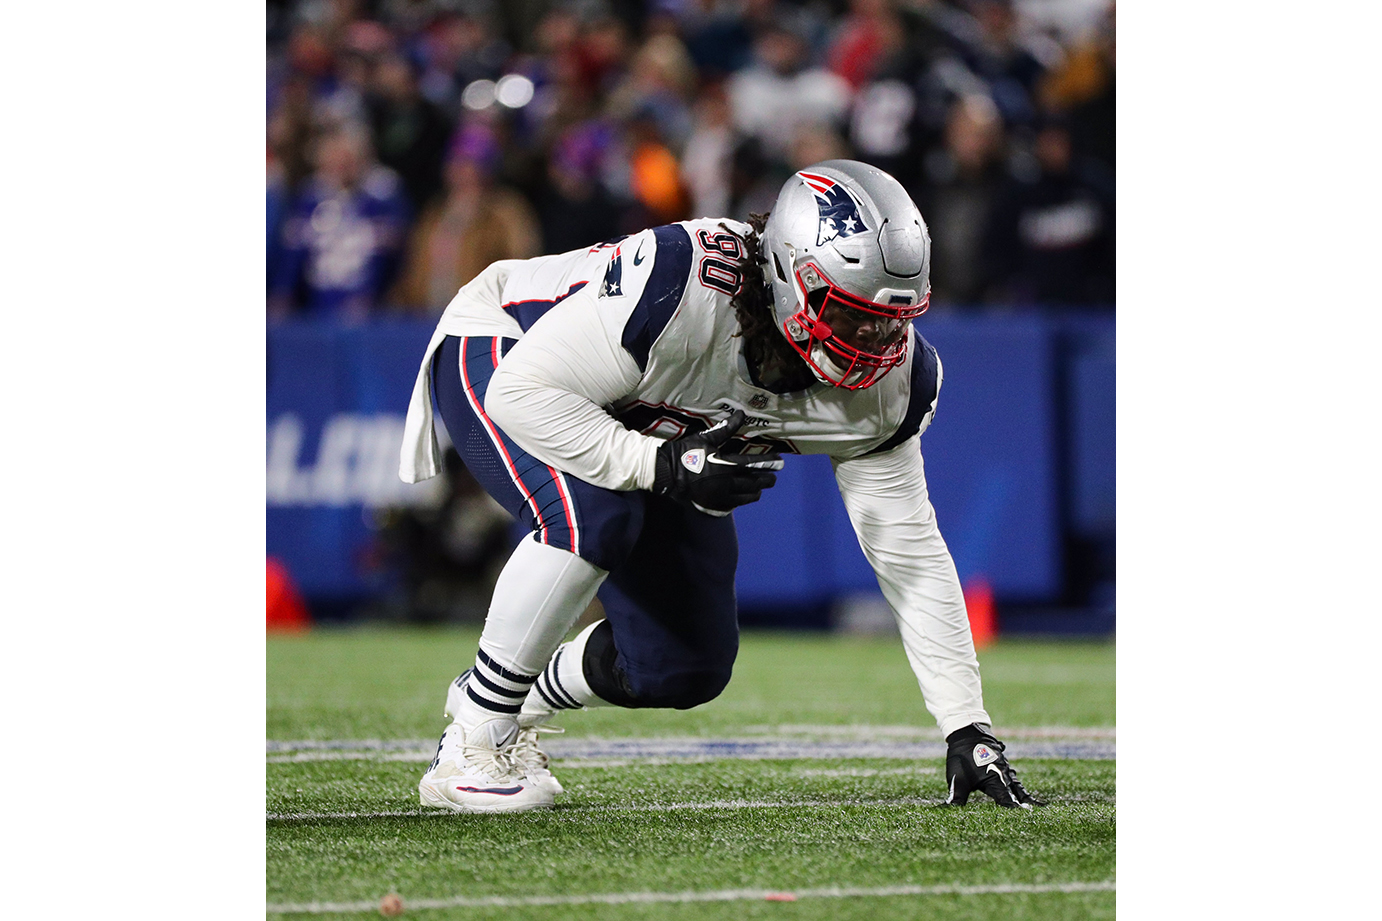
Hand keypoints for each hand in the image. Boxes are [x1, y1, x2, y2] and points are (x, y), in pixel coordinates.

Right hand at [652, 410, 782, 515]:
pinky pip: (735, 505)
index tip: (780, 463)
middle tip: (773, 477)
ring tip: (759, 487)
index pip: (754, 464)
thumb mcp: (706, 439)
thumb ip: (726, 429)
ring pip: (747, 497)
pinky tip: (743, 496)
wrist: (667, 473)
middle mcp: (727, 483)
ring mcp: (721, 496)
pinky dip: (742, 499)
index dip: (768, 463)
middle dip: (766, 480)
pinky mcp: (714, 505)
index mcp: (726, 465)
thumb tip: (741, 414)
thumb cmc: (687, 453)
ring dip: (756, 491)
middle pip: (754, 483)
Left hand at [943, 723, 1043, 808]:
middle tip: (1040, 814)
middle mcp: (1004, 776)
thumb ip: (957, 799)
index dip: (1015, 813)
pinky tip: (1014, 781)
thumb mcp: (958, 780)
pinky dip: (1016, 782)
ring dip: (1023, 794)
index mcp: (996, 783)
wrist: (967, 731)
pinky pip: (1011, 775)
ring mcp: (1003, 767)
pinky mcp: (1000, 761)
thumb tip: (947, 813)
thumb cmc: (963, 757)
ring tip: (1034, 803)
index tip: (1027, 822)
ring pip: (1016, 784)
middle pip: (1018, 794)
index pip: (1008, 803)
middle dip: (1027, 804)